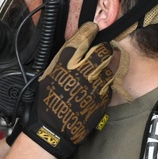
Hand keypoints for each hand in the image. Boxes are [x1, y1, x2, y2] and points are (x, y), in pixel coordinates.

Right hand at [24, 21, 115, 158]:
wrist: (55, 129)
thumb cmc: (49, 103)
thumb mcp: (48, 75)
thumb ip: (62, 60)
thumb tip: (74, 45)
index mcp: (64, 63)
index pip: (81, 38)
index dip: (89, 30)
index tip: (93, 28)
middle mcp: (80, 71)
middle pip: (102, 50)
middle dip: (104, 48)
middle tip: (102, 49)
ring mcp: (94, 85)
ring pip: (109, 67)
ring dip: (105, 68)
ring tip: (98, 72)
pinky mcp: (102, 98)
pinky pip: (108, 85)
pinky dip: (104, 84)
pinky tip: (97, 87)